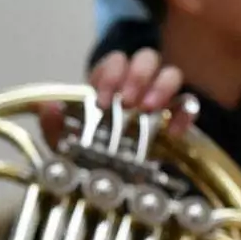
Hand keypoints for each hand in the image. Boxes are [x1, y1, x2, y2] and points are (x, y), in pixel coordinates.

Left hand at [39, 48, 197, 148]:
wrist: (117, 182)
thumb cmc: (91, 156)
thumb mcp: (68, 146)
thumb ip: (56, 128)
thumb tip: (50, 109)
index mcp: (111, 84)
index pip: (114, 61)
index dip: (110, 74)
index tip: (104, 100)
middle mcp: (138, 85)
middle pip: (146, 58)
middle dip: (137, 75)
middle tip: (128, 101)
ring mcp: (161, 98)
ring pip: (171, 73)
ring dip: (161, 87)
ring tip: (150, 109)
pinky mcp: (179, 117)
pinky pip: (190, 104)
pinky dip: (184, 114)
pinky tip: (172, 133)